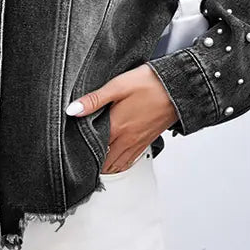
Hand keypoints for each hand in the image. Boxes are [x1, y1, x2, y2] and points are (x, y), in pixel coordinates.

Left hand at [65, 64, 179, 172]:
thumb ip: (94, 100)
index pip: (93, 148)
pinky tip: (113, 158)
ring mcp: (138, 143)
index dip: (81, 149)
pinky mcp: (146, 142)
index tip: (72, 147)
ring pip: (117, 165)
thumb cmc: (149, 84)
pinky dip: (119, 164)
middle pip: (104, 162)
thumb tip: (72, 110)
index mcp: (116, 127)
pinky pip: (129, 161)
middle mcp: (127, 140)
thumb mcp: (117, 86)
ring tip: (94, 159)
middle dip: (92, 162)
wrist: (177, 88)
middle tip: (81, 155)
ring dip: (105, 165)